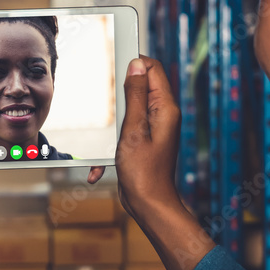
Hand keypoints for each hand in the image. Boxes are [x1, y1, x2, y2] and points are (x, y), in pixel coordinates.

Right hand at [90, 56, 210, 269]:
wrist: (148, 205)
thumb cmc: (143, 172)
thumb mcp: (134, 130)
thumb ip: (135, 96)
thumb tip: (137, 66)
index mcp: (165, 108)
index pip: (152, 70)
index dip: (134, 65)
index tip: (116, 69)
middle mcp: (162, 116)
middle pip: (139, 89)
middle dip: (118, 99)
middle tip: (112, 115)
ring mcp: (152, 129)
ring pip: (128, 111)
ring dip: (112, 127)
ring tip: (111, 144)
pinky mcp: (142, 142)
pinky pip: (124, 133)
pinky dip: (112, 146)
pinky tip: (104, 165)